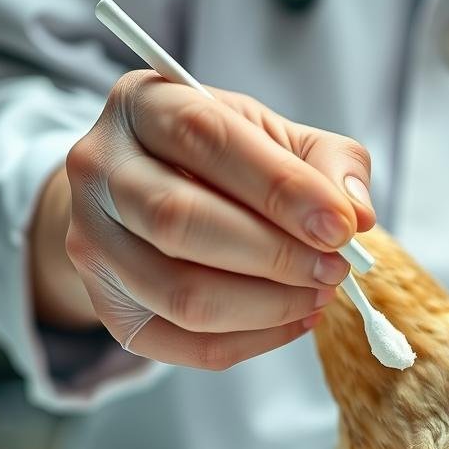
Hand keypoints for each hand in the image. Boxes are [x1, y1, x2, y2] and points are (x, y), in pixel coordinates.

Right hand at [29, 70, 374, 368]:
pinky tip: (295, 320)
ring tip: (319, 294)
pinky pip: (182, 342)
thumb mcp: (276, 136)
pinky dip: (252, 341)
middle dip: (276, 255)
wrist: (151, 194)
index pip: (207, 139)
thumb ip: (326, 162)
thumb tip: (356, 213)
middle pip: (181, 221)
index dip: (281, 188)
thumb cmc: (224, 161)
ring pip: (179, 294)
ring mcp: (92, 243)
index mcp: (144, 105)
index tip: (341, 226)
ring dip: (267, 305)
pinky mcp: (108, 307)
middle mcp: (100, 170)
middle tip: (335, 268)